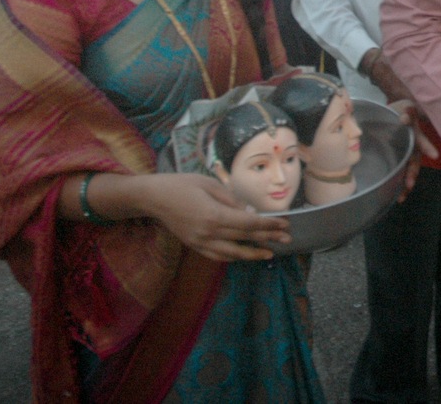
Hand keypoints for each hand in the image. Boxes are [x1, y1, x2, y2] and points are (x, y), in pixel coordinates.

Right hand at [132, 173, 291, 261]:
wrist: (153, 197)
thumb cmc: (182, 184)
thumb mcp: (210, 184)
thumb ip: (232, 201)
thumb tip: (251, 214)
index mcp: (214, 216)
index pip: (249, 224)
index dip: (269, 225)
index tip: (284, 224)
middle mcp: (209, 233)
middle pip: (244, 240)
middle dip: (268, 239)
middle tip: (287, 239)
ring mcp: (200, 243)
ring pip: (232, 254)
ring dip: (252, 254)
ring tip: (269, 253)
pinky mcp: (194, 246)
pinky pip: (217, 256)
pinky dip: (233, 256)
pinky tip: (243, 254)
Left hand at [390, 99, 437, 200]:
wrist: (397, 113)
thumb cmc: (404, 111)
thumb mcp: (406, 109)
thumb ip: (407, 115)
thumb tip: (404, 117)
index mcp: (417, 137)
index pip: (422, 142)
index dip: (427, 147)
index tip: (434, 155)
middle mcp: (413, 149)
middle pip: (414, 163)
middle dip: (412, 174)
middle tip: (409, 184)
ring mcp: (406, 156)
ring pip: (408, 172)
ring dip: (405, 185)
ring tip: (400, 198)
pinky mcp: (398, 160)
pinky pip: (400, 174)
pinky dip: (397, 185)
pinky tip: (394, 196)